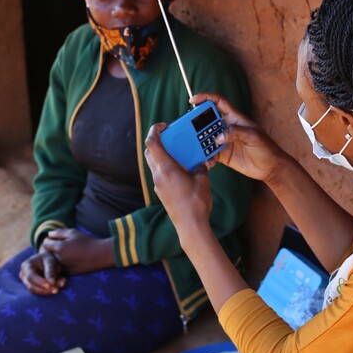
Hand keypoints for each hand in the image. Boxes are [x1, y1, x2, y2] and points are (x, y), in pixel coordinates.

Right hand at [18, 250, 65, 294]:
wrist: (48, 261)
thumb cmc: (48, 259)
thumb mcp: (50, 261)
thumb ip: (50, 271)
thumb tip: (52, 283)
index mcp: (26, 266)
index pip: (31, 277)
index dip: (40, 282)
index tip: (50, 285)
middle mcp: (24, 276)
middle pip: (32, 287)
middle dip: (45, 289)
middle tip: (57, 289)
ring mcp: (27, 283)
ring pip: (36, 292)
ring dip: (48, 291)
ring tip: (59, 287)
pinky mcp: (33, 288)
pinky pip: (40, 292)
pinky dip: (49, 291)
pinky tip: (58, 288)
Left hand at [41, 228, 114, 274]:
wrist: (100, 255)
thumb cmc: (87, 241)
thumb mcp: (73, 232)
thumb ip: (59, 232)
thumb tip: (49, 234)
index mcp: (59, 248)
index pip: (46, 243)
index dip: (49, 240)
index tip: (54, 239)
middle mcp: (59, 259)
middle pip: (48, 253)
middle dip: (52, 249)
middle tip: (59, 245)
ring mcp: (63, 267)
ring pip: (54, 262)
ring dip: (56, 257)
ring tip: (66, 252)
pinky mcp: (69, 273)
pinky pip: (61, 268)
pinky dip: (63, 264)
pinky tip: (71, 259)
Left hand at [144, 123, 213, 239]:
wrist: (191, 226)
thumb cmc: (197, 202)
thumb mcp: (202, 179)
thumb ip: (200, 166)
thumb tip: (201, 162)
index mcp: (166, 168)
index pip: (152, 142)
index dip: (155, 130)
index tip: (165, 125)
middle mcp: (158, 175)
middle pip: (149, 152)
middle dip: (158, 142)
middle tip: (172, 138)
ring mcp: (158, 185)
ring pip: (154, 164)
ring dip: (163, 156)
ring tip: (180, 155)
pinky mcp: (162, 193)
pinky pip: (161, 174)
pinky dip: (167, 168)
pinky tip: (182, 171)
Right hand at [191, 93, 288, 183]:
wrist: (270, 167)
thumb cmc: (266, 148)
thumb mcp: (253, 136)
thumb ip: (236, 133)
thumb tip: (218, 137)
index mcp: (234, 117)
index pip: (218, 102)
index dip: (205, 98)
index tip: (193, 100)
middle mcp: (226, 127)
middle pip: (206, 120)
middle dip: (195, 122)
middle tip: (188, 128)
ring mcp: (223, 141)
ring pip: (204, 137)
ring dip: (197, 141)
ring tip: (194, 147)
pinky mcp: (222, 155)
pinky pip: (208, 153)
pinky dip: (204, 156)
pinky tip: (206, 161)